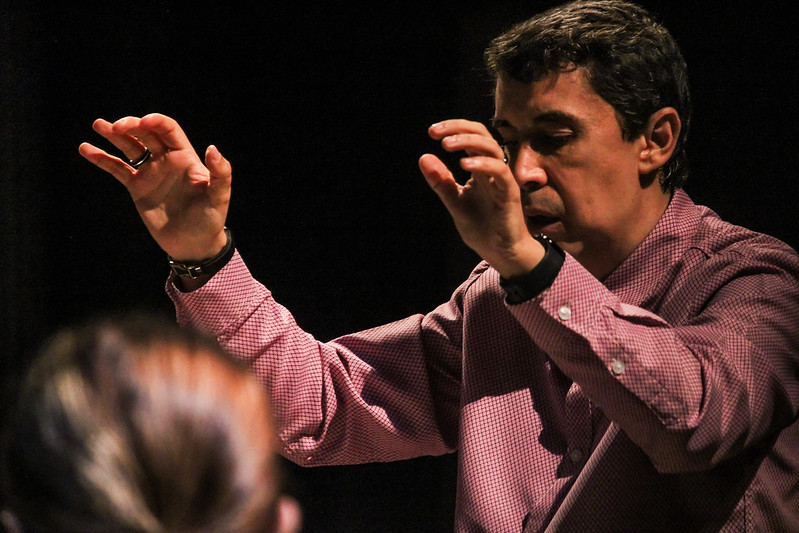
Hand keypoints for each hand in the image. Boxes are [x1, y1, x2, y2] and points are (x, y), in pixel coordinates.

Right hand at [78, 113, 229, 260]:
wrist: (193, 244)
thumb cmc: (210, 220)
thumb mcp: (219, 197)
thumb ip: (221, 173)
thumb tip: (213, 149)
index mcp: (186, 157)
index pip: (169, 130)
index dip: (156, 122)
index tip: (142, 123)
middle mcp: (166, 160)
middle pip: (146, 134)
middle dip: (131, 126)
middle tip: (116, 126)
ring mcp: (150, 173)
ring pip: (130, 147)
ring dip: (114, 135)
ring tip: (99, 125)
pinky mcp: (137, 187)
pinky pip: (118, 169)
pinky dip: (102, 159)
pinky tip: (86, 149)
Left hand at [419, 119, 543, 277]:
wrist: (501, 253)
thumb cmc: (482, 228)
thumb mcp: (454, 202)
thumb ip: (441, 181)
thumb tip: (423, 157)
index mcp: (480, 168)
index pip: (470, 137)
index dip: (453, 128)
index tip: (432, 132)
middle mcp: (492, 169)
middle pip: (482, 134)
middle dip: (459, 127)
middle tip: (436, 132)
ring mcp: (502, 179)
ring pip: (492, 148)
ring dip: (468, 141)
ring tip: (447, 145)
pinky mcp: (509, 193)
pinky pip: (500, 171)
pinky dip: (483, 164)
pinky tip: (464, 165)